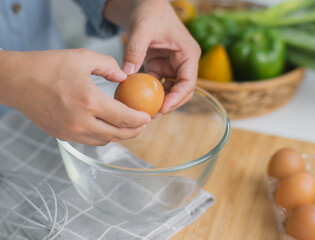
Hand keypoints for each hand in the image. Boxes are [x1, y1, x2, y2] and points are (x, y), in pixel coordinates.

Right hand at [0, 49, 149, 144]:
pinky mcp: (62, 136)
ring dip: (119, 135)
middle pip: (118, 135)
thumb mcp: (83, 57)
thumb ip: (109, 66)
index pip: (124, 118)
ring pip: (104, 141)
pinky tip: (107, 127)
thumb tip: (125, 77)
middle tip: (142, 124)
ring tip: (127, 126)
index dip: (140, 119)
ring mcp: (70, 132)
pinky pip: (90, 141)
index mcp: (89, 102)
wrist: (16, 81)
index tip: (148, 116)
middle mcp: (81, 122)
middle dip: (134, 131)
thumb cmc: (48, 66)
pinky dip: (103, 136)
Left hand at [104, 0, 200, 113]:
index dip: (177, 98)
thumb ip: (135, 50)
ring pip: (170, 91)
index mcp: (188, 54)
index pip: (188, 82)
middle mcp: (184, 63)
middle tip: (151, 115)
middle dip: (169, 105)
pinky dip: (148, 93)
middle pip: (182, 91)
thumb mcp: (142, 29)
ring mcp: (172, 67)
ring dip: (158, 102)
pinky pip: (157, 85)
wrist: (145, 5)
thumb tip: (127, 75)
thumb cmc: (149, 12)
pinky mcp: (161, 68)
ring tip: (143, 112)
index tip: (162, 108)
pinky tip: (136, 100)